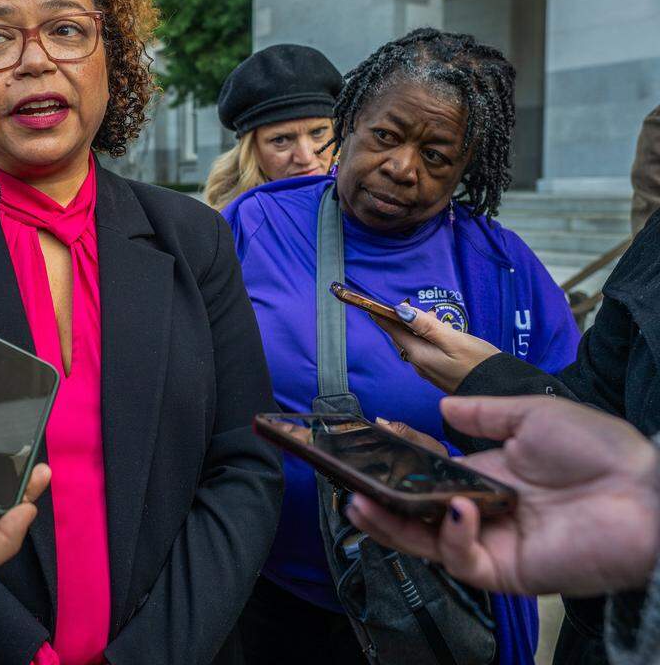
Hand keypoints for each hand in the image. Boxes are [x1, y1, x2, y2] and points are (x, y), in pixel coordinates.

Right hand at [347, 396, 659, 595]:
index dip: (399, 457)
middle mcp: (484, 510)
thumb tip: (443, 409)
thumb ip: (485, 414)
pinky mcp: (508, 570)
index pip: (428, 471)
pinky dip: (453, 537)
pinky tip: (457, 508)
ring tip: (365, 503)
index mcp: (488, 474)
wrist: (646, 491)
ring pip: (427, 542)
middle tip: (349, 483)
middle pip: (416, 512)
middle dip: (379, 499)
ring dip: (392, 523)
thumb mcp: (533, 416)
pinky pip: (463, 561)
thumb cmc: (599, 450)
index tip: (375, 435)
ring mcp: (494, 541)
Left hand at [369, 303, 499, 392]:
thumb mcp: (453, 340)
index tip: (372, 304)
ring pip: (414, 344)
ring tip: (427, 315)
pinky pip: (425, 351)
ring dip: (415, 328)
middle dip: (401, 320)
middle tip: (405, 303)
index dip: (383, 316)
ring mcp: (429, 370)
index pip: (394, 331)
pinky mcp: (439, 372)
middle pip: (402, 338)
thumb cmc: (479, 364)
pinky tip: (438, 332)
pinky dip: (426, 338)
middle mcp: (419, 364)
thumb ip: (426, 326)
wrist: (499, 391)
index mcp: (419, 355)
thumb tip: (400, 311)